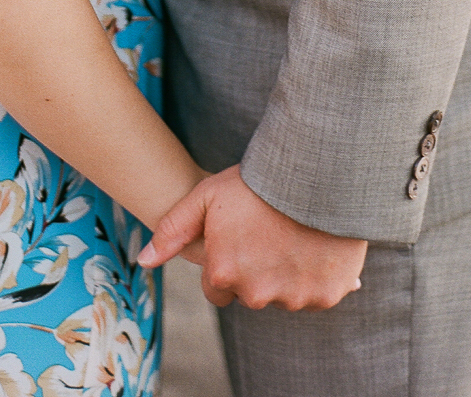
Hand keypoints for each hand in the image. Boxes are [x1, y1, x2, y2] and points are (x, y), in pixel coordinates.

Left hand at [139, 165, 366, 310]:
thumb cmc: (257, 182)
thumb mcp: (206, 197)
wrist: (317, 171)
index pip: (216, 287)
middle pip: (250, 293)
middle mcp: (257, 293)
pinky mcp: (327, 295)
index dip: (227, 261)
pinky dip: (317, 275)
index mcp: (224, 273)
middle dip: (255, 271)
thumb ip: (172, 231)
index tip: (240, 238)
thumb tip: (143, 261)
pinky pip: (316, 293)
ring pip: (284, 294)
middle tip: (268, 233)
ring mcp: (293, 297)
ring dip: (286, 274)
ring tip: (294, 233)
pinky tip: (317, 244)